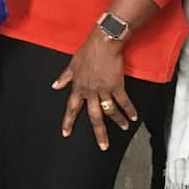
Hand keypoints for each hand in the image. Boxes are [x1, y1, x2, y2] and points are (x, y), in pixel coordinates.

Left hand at [55, 29, 137, 149]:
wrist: (104, 42)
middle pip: (93, 116)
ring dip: (118, 121)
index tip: (66, 133)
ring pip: (110, 111)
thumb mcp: (72, 64)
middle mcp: (90, 91)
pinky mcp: (117, 85)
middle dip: (99, 132)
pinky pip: (123, 102)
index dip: (68, 121)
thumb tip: (55, 86)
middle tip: (103, 146)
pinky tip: (133, 117)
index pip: (71, 107)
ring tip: (123, 128)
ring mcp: (104, 89)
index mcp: (78, 87)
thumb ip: (64, 77)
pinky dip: (129, 110)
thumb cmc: (88, 50)